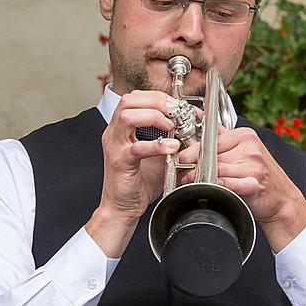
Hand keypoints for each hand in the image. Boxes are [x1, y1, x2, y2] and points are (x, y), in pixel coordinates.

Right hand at [86, 90, 179, 256]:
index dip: (158, 97)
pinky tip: (172, 148)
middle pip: (130, 100)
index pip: (135, 98)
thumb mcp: (156, 155)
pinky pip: (137, 147)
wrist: (122, 208)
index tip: (177, 105)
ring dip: (154, 116)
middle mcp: (114, 133)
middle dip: (157, 101)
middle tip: (176, 111)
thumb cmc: (138, 183)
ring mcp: (115, 146)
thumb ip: (168, 140)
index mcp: (121, 129)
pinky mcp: (120, 162)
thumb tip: (191, 129)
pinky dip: (157, 145)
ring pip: (128, 116)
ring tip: (171, 126)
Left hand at [178, 126, 305, 251]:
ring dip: (199, 177)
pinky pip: (227, 182)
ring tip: (190, 182)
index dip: (192, 149)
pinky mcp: (254, 183)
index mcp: (245, 136)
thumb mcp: (243, 150)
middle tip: (182, 172)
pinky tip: (208, 189)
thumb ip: (222, 137)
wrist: (282, 199)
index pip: (211, 138)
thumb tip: (199, 118)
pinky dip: (215, 186)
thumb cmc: (259, 176)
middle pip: (210, 153)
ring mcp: (253, 165)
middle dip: (192, 164)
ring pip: (215, 168)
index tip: (181, 157)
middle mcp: (250, 148)